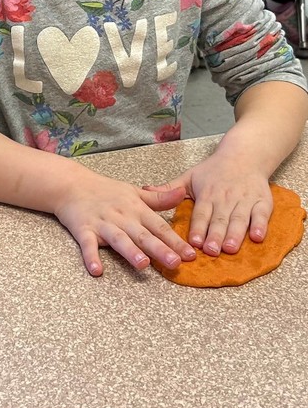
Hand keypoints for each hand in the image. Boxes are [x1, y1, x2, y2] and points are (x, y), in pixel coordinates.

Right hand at [53, 172, 195, 275]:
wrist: (71, 184)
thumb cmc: (105, 190)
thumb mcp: (134, 192)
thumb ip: (159, 198)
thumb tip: (183, 193)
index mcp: (135, 209)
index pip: (158, 226)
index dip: (174, 241)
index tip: (191, 255)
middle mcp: (121, 217)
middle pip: (142, 235)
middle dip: (159, 248)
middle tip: (175, 262)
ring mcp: (102, 224)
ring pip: (118, 239)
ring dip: (130, 251)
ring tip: (142, 264)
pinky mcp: (83, 230)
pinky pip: (87, 245)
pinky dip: (91, 257)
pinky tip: (96, 270)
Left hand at [147, 155, 273, 255]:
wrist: (243, 156)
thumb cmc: (214, 170)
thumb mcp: (189, 176)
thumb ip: (169, 188)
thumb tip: (145, 190)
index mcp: (206, 194)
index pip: (201, 213)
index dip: (197, 227)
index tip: (193, 242)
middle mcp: (225, 198)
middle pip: (219, 219)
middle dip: (215, 235)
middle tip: (211, 251)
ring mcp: (244, 200)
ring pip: (239, 219)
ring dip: (235, 234)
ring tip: (230, 248)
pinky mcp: (262, 202)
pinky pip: (262, 215)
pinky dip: (260, 226)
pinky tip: (258, 238)